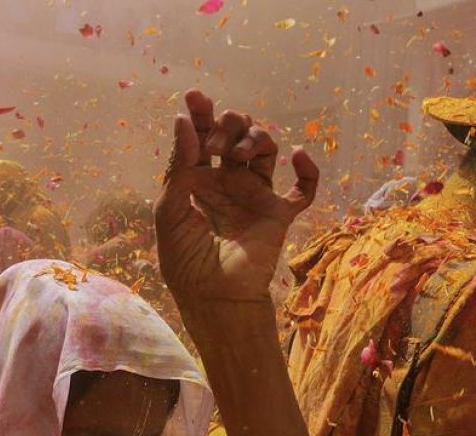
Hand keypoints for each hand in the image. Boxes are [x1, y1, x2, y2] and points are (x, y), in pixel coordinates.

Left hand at [154, 90, 317, 305]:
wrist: (214, 298)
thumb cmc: (184, 261)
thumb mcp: (168, 213)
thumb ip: (176, 169)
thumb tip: (183, 123)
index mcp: (199, 181)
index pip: (202, 139)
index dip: (201, 116)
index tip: (195, 96)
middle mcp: (228, 183)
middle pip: (236, 135)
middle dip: (228, 125)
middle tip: (216, 141)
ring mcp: (256, 196)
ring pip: (267, 149)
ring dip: (258, 139)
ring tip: (242, 154)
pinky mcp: (279, 214)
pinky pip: (303, 190)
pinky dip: (307, 171)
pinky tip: (298, 157)